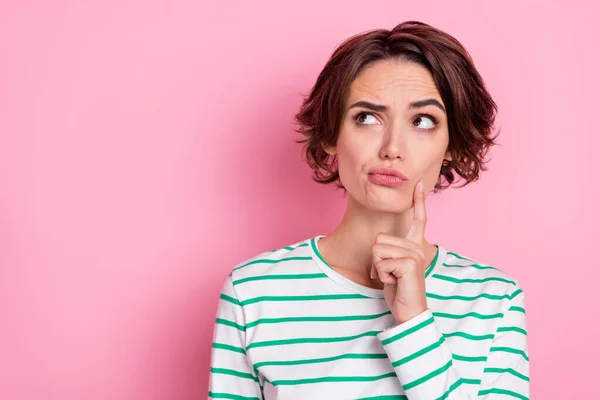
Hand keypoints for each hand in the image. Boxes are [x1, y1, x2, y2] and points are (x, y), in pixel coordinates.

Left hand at [370, 180, 428, 323]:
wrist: (409, 311)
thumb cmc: (398, 290)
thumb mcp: (390, 267)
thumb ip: (387, 252)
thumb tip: (378, 244)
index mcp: (414, 246)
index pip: (419, 220)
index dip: (418, 201)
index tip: (418, 183)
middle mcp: (417, 248)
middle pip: (379, 240)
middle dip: (376, 259)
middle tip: (390, 274)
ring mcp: (414, 255)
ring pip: (378, 250)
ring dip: (378, 268)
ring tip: (392, 278)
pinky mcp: (409, 264)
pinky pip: (380, 263)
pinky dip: (381, 275)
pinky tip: (394, 283)